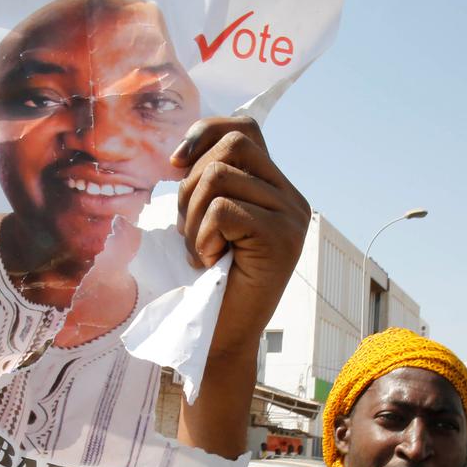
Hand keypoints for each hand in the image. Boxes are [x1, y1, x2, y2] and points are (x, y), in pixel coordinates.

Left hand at [173, 117, 310, 356]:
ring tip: (199, 250)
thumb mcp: (204, 221)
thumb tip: (181, 151)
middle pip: (232, 146)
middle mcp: (291, 198)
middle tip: (188, 229)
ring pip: (222, 176)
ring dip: (193, 216)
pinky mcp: (281, 239)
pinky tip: (208, 261)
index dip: (206, 132)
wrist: (220, 337)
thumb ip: (207, 183)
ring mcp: (291, 218)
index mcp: (274, 188)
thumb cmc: (206, 281)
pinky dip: (202, 236)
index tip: (175, 163)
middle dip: (192, 183)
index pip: (245, 129)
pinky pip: (223, 210)